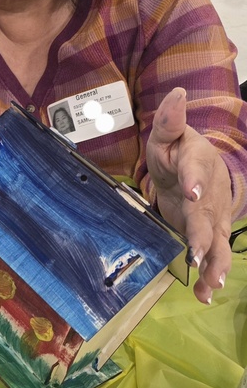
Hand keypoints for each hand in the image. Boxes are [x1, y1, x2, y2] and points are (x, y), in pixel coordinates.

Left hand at [146, 88, 232, 303]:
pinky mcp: (210, 235)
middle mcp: (210, 194)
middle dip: (204, 236)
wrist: (195, 170)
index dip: (195, 181)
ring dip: (214, 264)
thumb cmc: (177, 152)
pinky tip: (203, 293)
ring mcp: (213, 217)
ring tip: (209, 284)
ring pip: (218, 243)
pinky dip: (210, 275)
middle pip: (208, 216)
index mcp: (197, 164)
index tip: (191, 191)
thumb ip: (169, 121)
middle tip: (198, 253)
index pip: (196, 171)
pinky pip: (215, 256)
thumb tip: (176, 94)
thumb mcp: (168, 136)